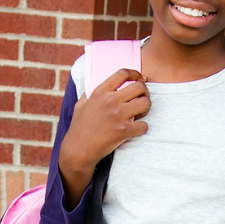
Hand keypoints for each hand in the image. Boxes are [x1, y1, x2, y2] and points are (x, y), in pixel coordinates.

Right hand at [59, 68, 150, 207]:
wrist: (78, 150)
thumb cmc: (79, 128)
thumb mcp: (81, 105)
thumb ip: (89, 94)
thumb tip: (92, 87)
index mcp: (100, 92)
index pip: (123, 73)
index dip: (136, 74)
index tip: (140, 79)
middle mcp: (110, 100)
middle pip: (139, 87)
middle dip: (145, 93)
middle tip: (142, 100)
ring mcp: (118, 115)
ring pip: (145, 104)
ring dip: (146, 109)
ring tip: (140, 115)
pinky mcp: (123, 131)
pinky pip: (144, 125)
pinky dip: (142, 128)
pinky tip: (136, 130)